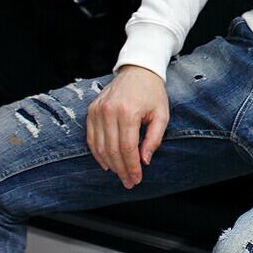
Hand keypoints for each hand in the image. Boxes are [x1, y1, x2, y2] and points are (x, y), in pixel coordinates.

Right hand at [86, 65, 168, 188]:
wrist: (138, 70)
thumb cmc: (153, 93)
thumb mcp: (161, 115)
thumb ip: (154, 139)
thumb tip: (144, 161)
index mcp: (128, 112)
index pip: (127, 148)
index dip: (131, 167)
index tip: (137, 179)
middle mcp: (109, 111)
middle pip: (112, 150)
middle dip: (121, 170)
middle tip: (129, 182)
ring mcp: (97, 110)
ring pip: (99, 147)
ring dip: (109, 164)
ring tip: (120, 175)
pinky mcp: (91, 110)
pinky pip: (90, 138)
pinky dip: (97, 153)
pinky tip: (107, 163)